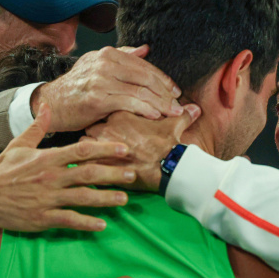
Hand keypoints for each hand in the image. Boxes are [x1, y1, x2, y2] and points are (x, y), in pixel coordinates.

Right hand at [0, 106, 135, 230]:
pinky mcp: (42, 218)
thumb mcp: (19, 144)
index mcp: (47, 158)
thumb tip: (48, 106)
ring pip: (83, 198)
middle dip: (113, 174)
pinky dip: (86, 223)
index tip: (124, 148)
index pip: (81, 150)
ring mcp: (47, 199)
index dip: (105, 148)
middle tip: (133, 175)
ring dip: (106, 199)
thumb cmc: (2, 170)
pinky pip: (69, 220)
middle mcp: (50, 177)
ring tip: (124, 200)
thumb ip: (38, 127)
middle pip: (89, 174)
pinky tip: (102, 224)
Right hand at [31, 45, 182, 132]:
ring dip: (160, 103)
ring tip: (173, 113)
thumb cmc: (77, 89)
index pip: (144, 65)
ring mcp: (101, 79)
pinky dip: (145, 109)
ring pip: (140, 90)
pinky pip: (129, 103)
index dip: (163, 79)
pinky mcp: (97, 98)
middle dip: (165, 93)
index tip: (175, 91)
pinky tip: (155, 116)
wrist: (51, 104)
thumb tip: (145, 48)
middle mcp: (105, 63)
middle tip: (178, 105)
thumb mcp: (97, 67)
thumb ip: (122, 56)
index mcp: (108, 54)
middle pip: (146, 77)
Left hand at [85, 106, 200, 190]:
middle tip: (105, 138)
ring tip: (98, 153)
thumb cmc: (169, 146)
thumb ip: (183, 115)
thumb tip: (195, 108)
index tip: (115, 124)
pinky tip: (93, 165)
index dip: (109, 116)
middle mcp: (108, 126)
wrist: (167, 168)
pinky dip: (86, 162)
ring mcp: (102, 145)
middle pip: (92, 123)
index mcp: (122, 113)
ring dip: (89, 145)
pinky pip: (83, 159)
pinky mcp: (100, 163)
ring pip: (84, 140)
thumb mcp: (176, 126)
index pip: (106, 109)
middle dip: (96, 130)